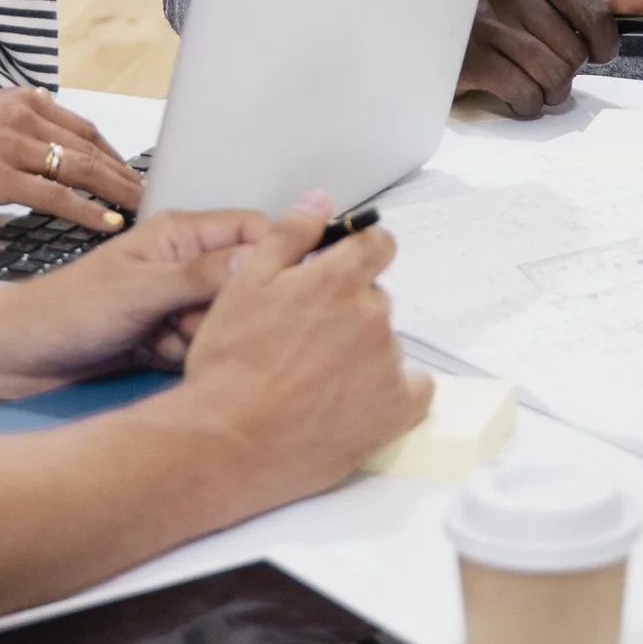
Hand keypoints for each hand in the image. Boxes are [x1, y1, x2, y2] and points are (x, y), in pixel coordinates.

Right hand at [0, 91, 143, 227]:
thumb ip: (14, 123)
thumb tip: (44, 135)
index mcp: (21, 100)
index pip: (82, 128)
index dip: (111, 154)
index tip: (129, 172)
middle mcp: (23, 116)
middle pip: (90, 148)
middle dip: (124, 175)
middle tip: (150, 194)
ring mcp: (12, 145)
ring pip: (81, 170)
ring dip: (117, 192)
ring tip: (141, 210)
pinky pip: (56, 196)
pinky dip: (87, 211)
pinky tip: (107, 223)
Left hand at [0, 206, 276, 380]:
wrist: (21, 355)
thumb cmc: (66, 309)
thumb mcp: (140, 289)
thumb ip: (203, 275)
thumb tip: (261, 259)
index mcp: (180, 234)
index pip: (253, 231)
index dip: (270, 259)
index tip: (271, 292)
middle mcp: (183, 263)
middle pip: (244, 284)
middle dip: (225, 311)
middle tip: (187, 321)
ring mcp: (175, 301)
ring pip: (225, 321)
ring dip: (201, 339)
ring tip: (159, 339)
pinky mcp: (166, 335)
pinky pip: (202, 348)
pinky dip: (182, 357)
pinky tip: (150, 355)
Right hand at [180, 201, 432, 492]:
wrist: (228, 442)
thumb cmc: (230, 363)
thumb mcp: (245, 283)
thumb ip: (289, 235)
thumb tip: (321, 201)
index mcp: (339, 279)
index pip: (378, 245)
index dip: (360, 254)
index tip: (342, 271)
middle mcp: (373, 316)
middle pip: (376, 299)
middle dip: (349, 310)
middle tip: (306, 341)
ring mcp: (388, 365)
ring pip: (384, 344)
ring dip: (362, 352)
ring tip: (316, 380)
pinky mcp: (396, 411)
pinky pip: (413, 387)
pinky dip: (392, 389)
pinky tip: (356, 400)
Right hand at [458, 0, 642, 116]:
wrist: (432, 23)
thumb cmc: (500, 18)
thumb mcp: (545, 1)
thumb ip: (596, 4)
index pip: (595, 14)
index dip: (604, 45)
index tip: (596, 54)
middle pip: (574, 53)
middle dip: (569, 72)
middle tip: (548, 67)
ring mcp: (484, 22)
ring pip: (552, 76)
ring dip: (548, 91)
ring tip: (531, 80)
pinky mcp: (468, 57)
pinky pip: (524, 94)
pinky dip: (526, 103)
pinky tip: (512, 92)